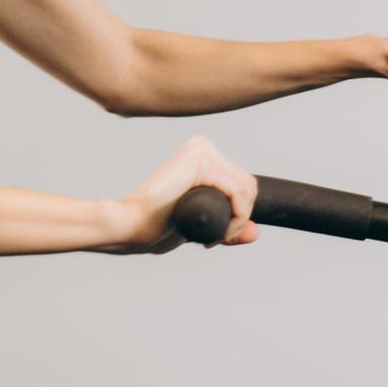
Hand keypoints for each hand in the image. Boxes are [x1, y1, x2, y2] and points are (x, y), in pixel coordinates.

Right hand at [94, 135, 259, 255]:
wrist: (132, 225)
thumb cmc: (158, 226)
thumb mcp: (201, 226)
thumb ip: (228, 225)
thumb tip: (256, 232)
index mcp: (203, 154)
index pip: (243, 181)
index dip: (240, 213)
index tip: (218, 235)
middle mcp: (203, 146)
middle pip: (248, 184)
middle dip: (240, 218)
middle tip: (215, 240)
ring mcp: (201, 150)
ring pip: (245, 189)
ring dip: (237, 221)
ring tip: (213, 239)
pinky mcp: (199, 161)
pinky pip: (236, 192)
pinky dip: (235, 217)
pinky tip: (216, 233)